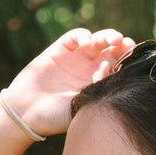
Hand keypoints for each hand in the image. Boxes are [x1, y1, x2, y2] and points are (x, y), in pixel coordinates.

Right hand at [3, 27, 134, 136]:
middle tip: (127, 45)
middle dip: (123, 47)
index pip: (120, 70)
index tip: (128, 66)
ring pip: (98, 41)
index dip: (127, 64)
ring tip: (114, 39)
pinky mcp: (60, 50)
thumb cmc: (57, 117)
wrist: (27, 113)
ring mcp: (76, 59)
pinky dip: (84, 36)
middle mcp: (90, 70)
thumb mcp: (84, 106)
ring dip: (108, 37)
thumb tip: (111, 70)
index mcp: (100, 86)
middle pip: (113, 52)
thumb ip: (98, 89)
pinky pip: (76, 37)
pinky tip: (87, 43)